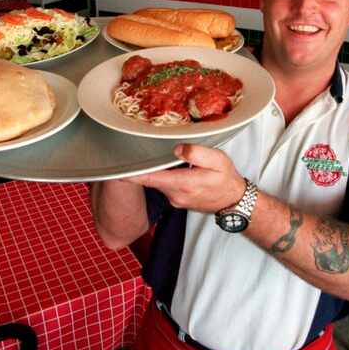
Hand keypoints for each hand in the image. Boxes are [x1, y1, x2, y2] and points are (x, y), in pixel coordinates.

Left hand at [124, 144, 245, 213]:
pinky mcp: (176, 199)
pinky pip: (163, 185)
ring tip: (145, 154)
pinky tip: (162, 165)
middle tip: (128, 150)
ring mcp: (174, 199)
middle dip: (140, 167)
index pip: (151, 178)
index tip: (115, 170)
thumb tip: (177, 148)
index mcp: (183, 183)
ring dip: (151, 171)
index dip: (132, 174)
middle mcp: (174, 194)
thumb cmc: (226, 179)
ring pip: (156, 182)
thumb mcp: (218, 160)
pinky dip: (160, 176)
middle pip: (150, 179)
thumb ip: (197, 153)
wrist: (233, 201)